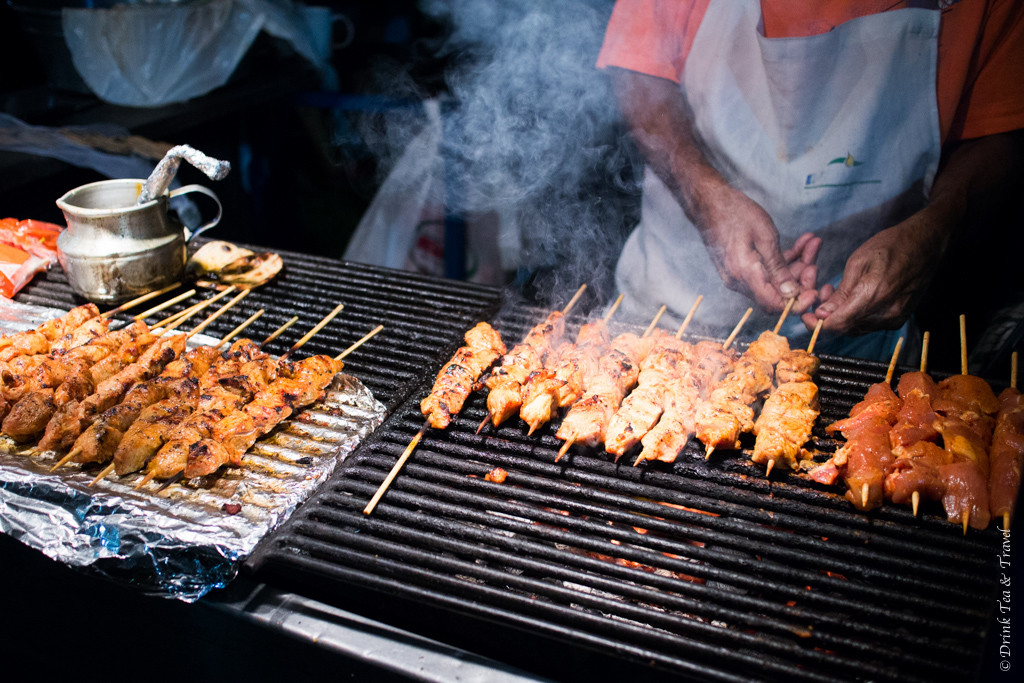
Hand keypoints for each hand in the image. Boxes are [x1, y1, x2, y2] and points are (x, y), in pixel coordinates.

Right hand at [695, 186, 802, 310]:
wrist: (709, 203)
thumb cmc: (735, 213)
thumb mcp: (764, 236)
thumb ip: (778, 267)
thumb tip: (792, 293)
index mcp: (744, 275)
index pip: (774, 305)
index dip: (797, 303)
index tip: (815, 291)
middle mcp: (738, 281)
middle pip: (776, 294)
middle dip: (800, 279)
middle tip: (814, 259)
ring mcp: (737, 276)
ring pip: (773, 281)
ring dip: (794, 266)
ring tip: (812, 243)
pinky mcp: (739, 269)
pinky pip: (764, 272)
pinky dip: (782, 261)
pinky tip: (799, 244)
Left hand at [800, 207, 951, 333]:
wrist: (927, 243)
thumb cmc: (892, 245)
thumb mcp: (859, 261)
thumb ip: (841, 293)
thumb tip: (823, 314)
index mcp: (875, 294)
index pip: (840, 323)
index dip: (818, 324)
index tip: (806, 316)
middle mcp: (887, 312)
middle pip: (847, 329)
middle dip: (827, 318)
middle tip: (819, 299)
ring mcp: (896, 317)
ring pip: (857, 328)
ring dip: (841, 317)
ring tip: (833, 294)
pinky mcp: (900, 318)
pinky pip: (869, 324)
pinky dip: (855, 316)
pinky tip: (851, 299)